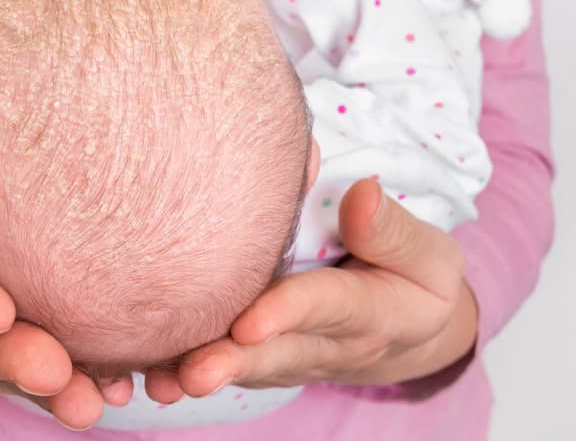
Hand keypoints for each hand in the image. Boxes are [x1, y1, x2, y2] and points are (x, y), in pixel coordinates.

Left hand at [143, 179, 477, 399]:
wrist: (409, 333)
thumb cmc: (414, 279)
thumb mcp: (427, 254)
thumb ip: (392, 229)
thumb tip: (359, 193)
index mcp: (370, 312)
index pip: (324, 307)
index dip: (285, 313)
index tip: (248, 323)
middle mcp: (324, 343)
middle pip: (273, 351)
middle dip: (231, 362)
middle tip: (193, 373)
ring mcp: (291, 355)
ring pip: (244, 364)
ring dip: (202, 372)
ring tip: (161, 382)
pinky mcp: (266, 356)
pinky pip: (230, 363)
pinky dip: (187, 370)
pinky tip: (147, 372)